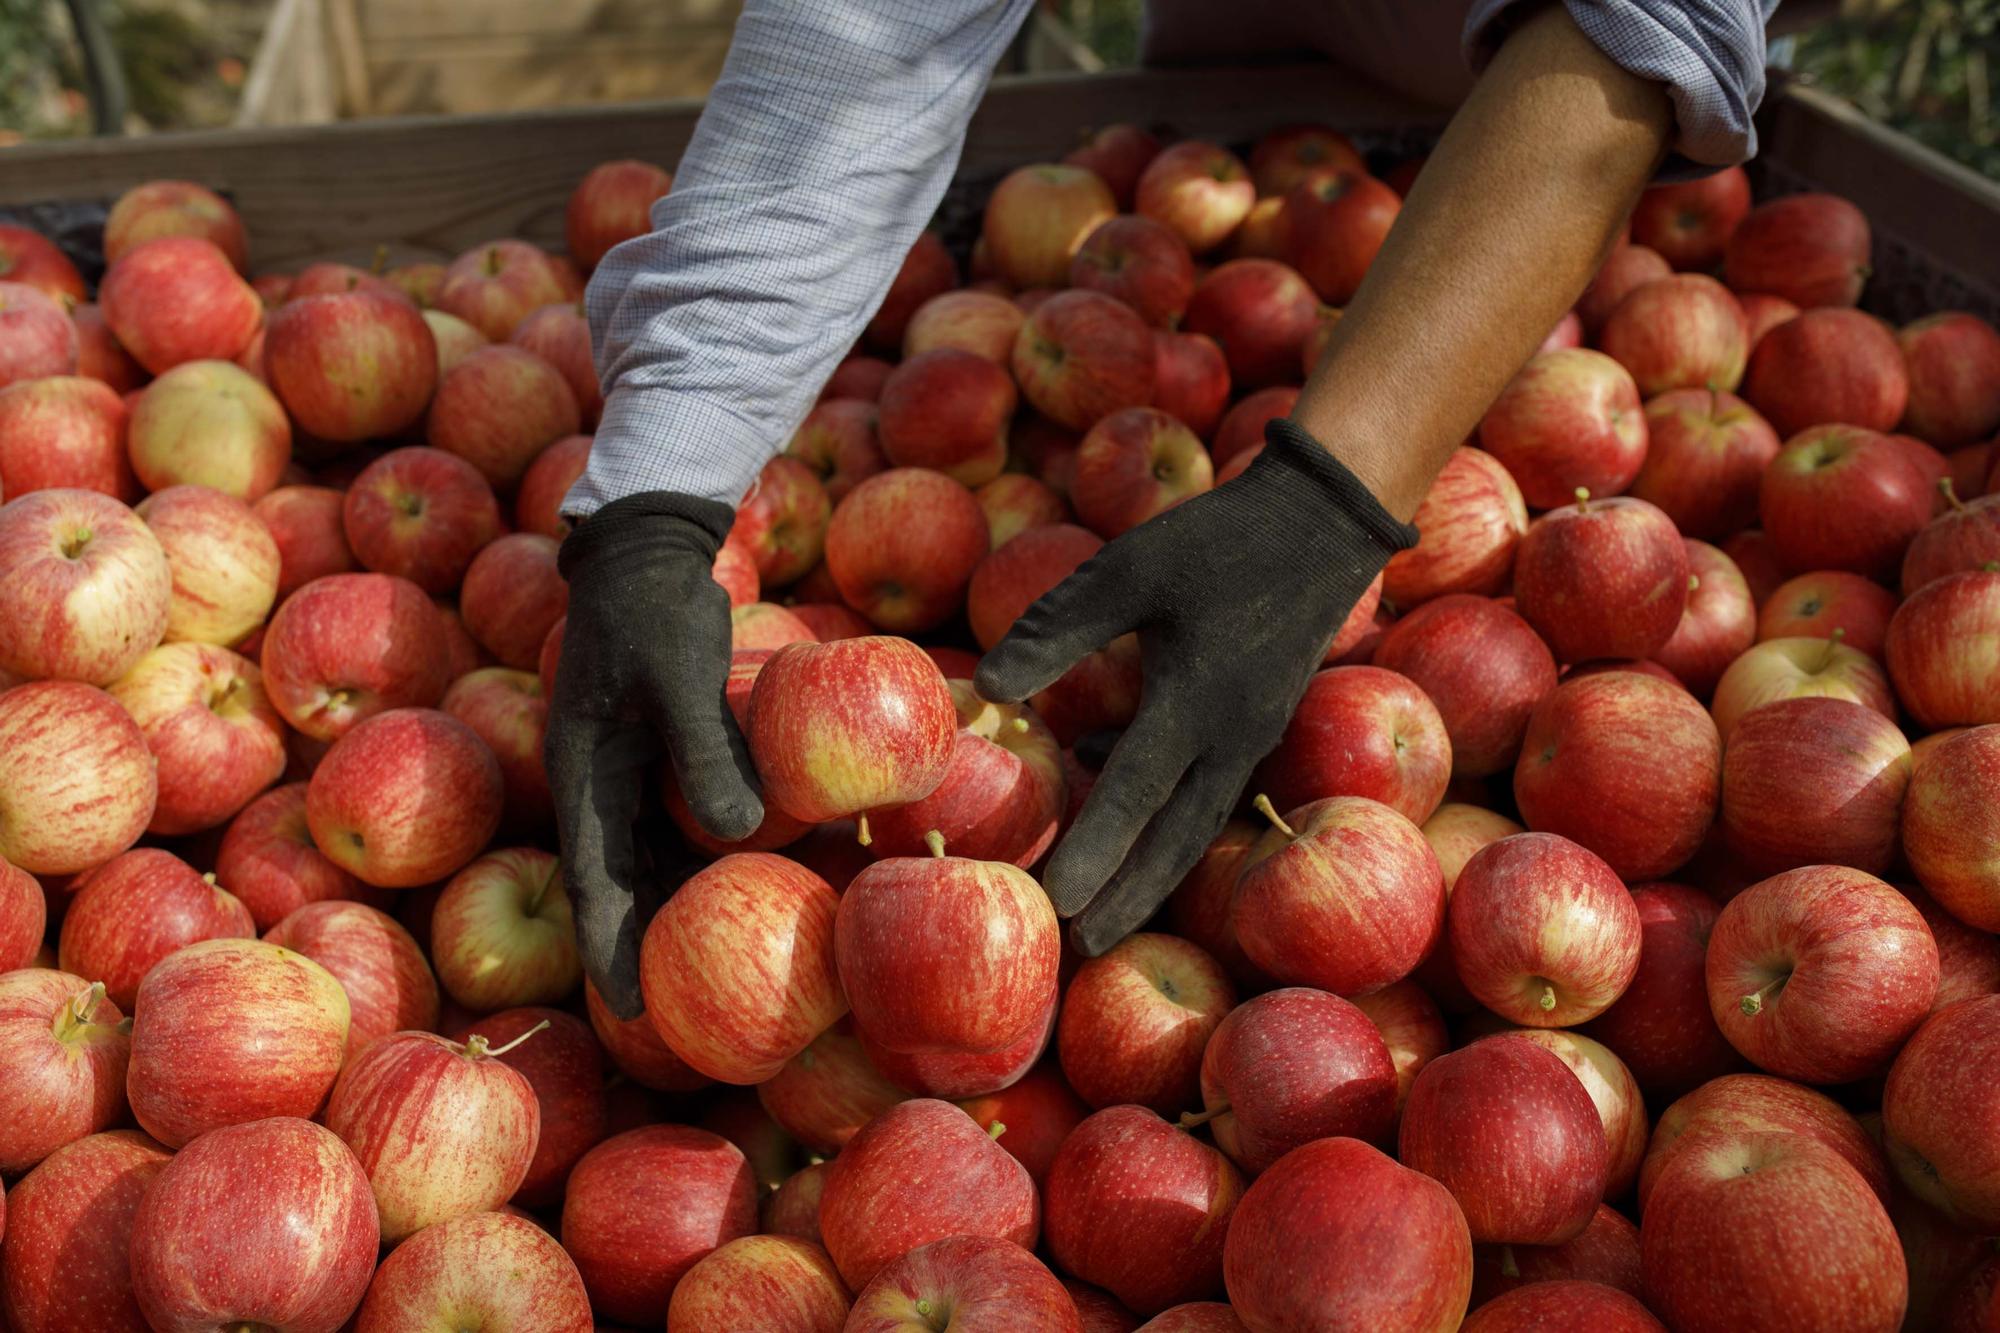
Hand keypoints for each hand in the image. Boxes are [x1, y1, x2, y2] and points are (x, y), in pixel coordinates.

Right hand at [544, 491, 762, 1017]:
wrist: (650, 549)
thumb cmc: (655, 609)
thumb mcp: (677, 677)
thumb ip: (705, 752)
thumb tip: (740, 835)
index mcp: (584, 778)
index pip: (594, 884)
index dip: (610, 948)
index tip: (632, 1004)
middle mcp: (603, 786)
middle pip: (627, 882)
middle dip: (651, 943)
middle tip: (684, 1008)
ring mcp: (634, 772)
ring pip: (660, 855)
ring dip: (686, 902)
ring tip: (720, 961)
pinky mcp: (667, 754)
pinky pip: (689, 818)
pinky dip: (716, 851)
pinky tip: (758, 877)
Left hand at [976, 421, 1415, 955]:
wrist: (1325, 521)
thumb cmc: (1221, 539)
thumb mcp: (1129, 569)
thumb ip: (1059, 630)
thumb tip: (989, 687)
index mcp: (1197, 703)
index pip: (1135, 797)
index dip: (1096, 852)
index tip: (1060, 904)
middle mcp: (1231, 736)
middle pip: (1175, 840)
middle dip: (1130, 897)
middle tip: (1083, 946)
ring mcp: (1252, 735)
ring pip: (1197, 823)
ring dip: (1152, 871)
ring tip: (1106, 912)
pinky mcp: (1259, 721)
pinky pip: (1209, 790)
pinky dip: (1167, 816)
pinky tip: (1113, 781)